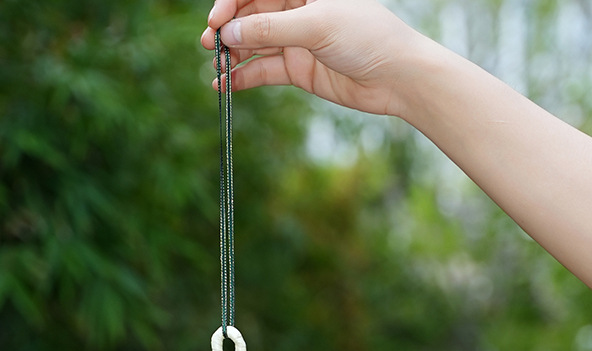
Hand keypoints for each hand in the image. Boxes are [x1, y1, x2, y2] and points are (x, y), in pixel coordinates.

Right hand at [201, 0, 429, 117]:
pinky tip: (225, 86)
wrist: (396, 77)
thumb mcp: (316, 26)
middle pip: (251, 15)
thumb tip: (230, 31)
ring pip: (254, 44)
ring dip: (232, 55)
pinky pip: (263, 71)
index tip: (217, 20)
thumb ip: (271, 28)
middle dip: (228, 29)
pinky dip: (243, 78)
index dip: (233, 2)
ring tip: (216, 68)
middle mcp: (298, 11)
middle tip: (210, 45)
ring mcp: (297, 41)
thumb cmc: (367, 37)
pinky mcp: (298, 70)